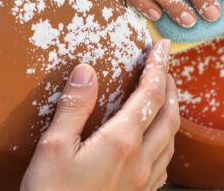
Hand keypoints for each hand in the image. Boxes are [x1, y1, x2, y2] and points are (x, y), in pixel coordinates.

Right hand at [20, 39, 179, 190]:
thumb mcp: (52, 148)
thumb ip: (73, 107)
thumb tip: (87, 70)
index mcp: (120, 143)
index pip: (149, 95)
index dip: (158, 67)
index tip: (161, 47)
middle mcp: (140, 161)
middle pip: (169, 116)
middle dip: (170, 87)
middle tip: (164, 67)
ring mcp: (142, 182)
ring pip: (171, 140)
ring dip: (170, 113)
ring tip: (161, 98)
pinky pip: (163, 163)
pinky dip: (165, 141)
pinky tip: (153, 141)